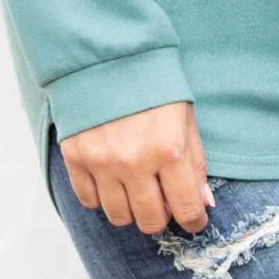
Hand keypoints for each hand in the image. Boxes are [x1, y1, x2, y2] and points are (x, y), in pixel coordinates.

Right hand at [59, 99, 214, 234]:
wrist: (108, 56)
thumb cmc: (153, 87)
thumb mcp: (185, 119)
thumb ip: (195, 163)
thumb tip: (203, 203)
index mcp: (170, 150)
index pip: (186, 209)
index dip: (194, 220)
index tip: (193, 219)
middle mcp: (135, 162)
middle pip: (150, 221)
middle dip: (161, 216)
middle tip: (163, 200)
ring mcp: (102, 162)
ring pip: (118, 216)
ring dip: (131, 209)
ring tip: (136, 188)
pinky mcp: (76, 158)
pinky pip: (88, 200)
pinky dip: (102, 197)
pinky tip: (111, 179)